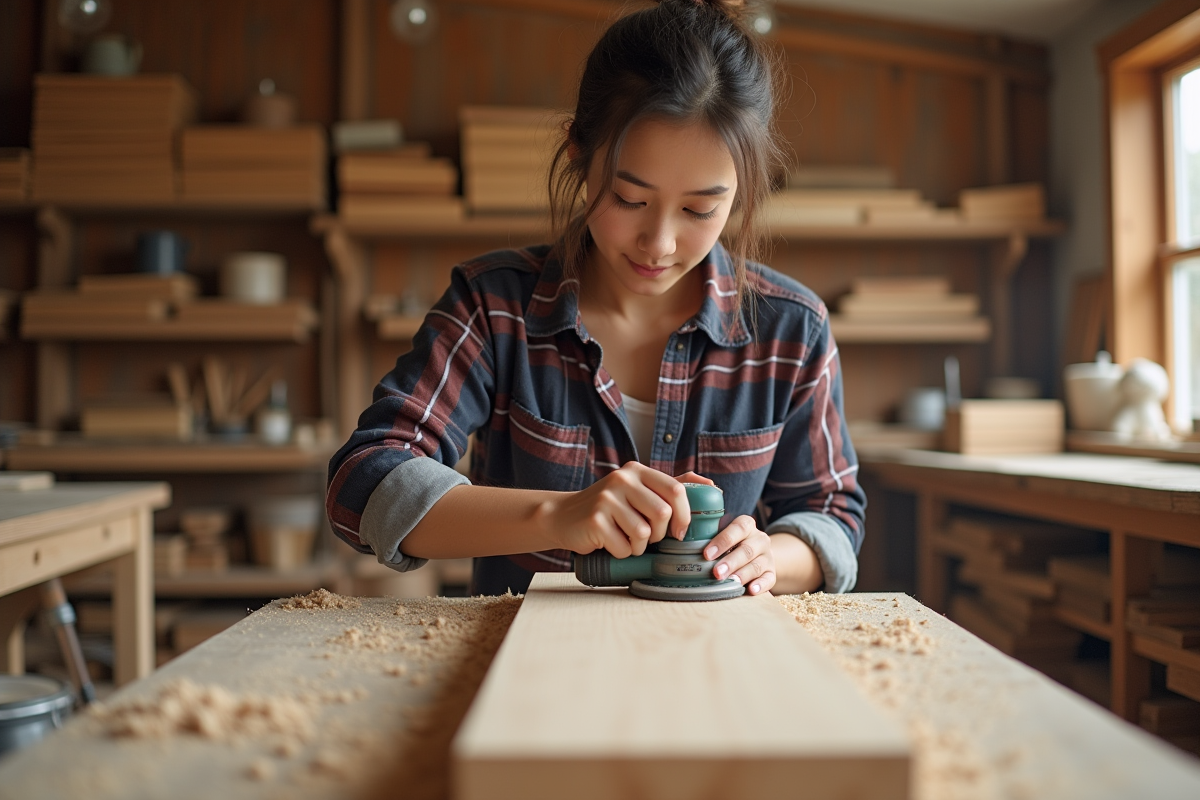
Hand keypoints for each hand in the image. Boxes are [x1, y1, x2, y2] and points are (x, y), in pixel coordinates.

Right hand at [537, 463, 714, 557]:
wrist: (563, 516)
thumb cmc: (608, 508)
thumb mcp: (638, 490)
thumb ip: (671, 486)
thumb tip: (710, 484)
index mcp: (637, 471)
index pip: (676, 490)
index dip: (685, 515)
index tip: (680, 532)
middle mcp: (622, 480)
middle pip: (663, 513)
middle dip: (661, 534)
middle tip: (649, 538)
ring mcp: (606, 499)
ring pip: (644, 533)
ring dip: (639, 546)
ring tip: (626, 540)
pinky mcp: (595, 520)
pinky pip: (624, 547)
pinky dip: (622, 553)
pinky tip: (610, 543)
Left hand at [703, 516, 775, 595]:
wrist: (756, 554)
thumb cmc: (732, 544)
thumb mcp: (724, 535)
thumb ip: (710, 536)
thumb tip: (684, 544)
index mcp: (747, 525)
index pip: (738, 528)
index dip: (723, 540)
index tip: (707, 554)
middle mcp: (760, 539)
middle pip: (746, 549)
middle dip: (730, 562)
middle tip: (716, 573)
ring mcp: (767, 557)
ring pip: (756, 565)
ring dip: (742, 574)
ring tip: (731, 582)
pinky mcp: (772, 573)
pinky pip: (769, 579)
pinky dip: (760, 585)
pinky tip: (751, 590)